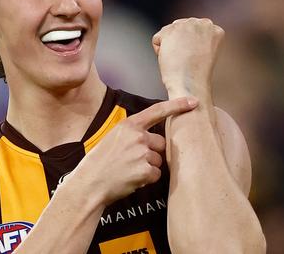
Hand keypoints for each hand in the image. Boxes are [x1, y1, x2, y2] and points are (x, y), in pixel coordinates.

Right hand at [68, 97, 197, 205]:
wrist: (90, 183)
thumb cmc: (100, 162)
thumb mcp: (113, 138)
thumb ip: (132, 135)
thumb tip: (152, 140)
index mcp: (128, 125)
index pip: (157, 111)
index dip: (177, 105)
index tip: (193, 101)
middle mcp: (137, 136)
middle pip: (161, 143)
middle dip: (152, 152)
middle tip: (132, 161)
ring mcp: (142, 153)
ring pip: (159, 160)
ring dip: (148, 167)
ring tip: (128, 170)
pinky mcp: (145, 170)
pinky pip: (156, 174)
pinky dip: (146, 179)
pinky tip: (131, 179)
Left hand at [152, 18, 223, 97]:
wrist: (190, 84)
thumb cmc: (196, 76)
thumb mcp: (205, 52)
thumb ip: (198, 40)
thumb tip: (184, 36)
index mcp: (215, 30)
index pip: (194, 32)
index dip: (190, 48)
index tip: (194, 58)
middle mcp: (201, 23)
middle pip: (180, 29)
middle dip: (179, 44)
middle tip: (185, 60)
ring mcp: (185, 25)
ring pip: (168, 33)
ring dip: (170, 47)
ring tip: (179, 60)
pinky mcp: (169, 30)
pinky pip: (157, 39)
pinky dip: (159, 51)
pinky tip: (171, 59)